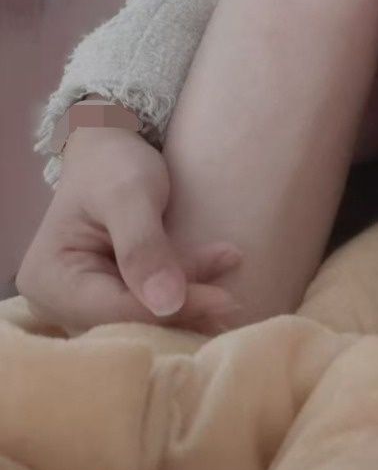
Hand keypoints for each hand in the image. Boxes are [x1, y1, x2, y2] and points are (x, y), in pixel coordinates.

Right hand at [17, 126, 241, 335]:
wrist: (111, 146)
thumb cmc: (113, 163)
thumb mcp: (128, 194)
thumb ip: (144, 246)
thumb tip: (167, 304)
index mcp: (48, 280)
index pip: (115, 310)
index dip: (172, 310)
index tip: (225, 300)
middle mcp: (58, 302)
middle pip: (129, 322)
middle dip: (184, 314)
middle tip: (236, 306)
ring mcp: (84, 304)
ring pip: (145, 320)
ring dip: (190, 308)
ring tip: (233, 297)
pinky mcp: (111, 298)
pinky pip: (151, 308)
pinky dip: (186, 297)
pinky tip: (220, 285)